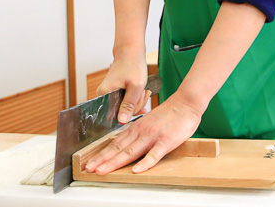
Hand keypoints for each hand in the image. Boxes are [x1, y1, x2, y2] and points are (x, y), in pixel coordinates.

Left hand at [83, 91, 202, 174]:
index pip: (115, 143)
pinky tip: (136, 170)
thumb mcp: (148, 121)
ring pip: (131, 152)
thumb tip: (125, 143)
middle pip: (118, 149)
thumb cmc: (169, 114)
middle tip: (88, 169)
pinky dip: (145, 163)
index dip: (101, 154)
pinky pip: (154, 154)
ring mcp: (153, 136)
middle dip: (102, 160)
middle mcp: (141, 132)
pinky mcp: (166, 141)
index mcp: (136, 128)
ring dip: (115, 162)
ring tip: (103, 171)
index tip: (90, 163)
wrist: (186, 103)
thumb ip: (137, 132)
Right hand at [96, 56, 150, 124]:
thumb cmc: (133, 66)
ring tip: (144, 90)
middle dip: (136, 105)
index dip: (130, 112)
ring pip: (125, 107)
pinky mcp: (115, 93)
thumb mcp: (135, 87)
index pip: (115, 115)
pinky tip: (142, 94)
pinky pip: (125, 102)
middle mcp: (104, 96)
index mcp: (104, 95)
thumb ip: (129, 105)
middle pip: (121, 112)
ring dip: (137, 101)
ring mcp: (109, 94)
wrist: (131, 52)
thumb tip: (122, 122)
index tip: (139, 101)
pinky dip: (135, 99)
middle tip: (144, 93)